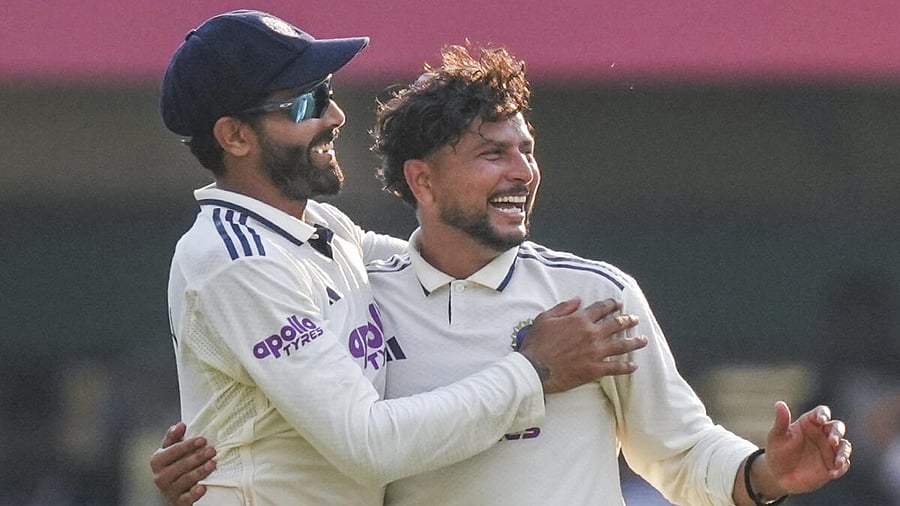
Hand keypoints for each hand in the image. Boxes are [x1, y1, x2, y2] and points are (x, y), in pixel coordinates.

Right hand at [150, 422, 216, 505]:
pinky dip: (195, 493)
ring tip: (212, 464)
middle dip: (197, 457)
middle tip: (212, 451)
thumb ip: (174, 437)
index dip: (188, 445)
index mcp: (158, 460)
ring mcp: (168, 490)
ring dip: (200, 471)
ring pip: (185, 480)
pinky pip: (187, 498)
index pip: (172, 450)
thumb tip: (180, 425)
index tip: (203, 440)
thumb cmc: (177, 464)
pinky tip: (204, 487)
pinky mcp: (178, 501)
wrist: (177, 490)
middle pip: (180, 465)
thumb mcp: (172, 450)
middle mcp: (160, 476)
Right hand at [518, 297, 646, 393]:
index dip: (612, 304)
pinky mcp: (594, 369)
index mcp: (579, 320)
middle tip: (635, 319)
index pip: (601, 308)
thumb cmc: (536, 344)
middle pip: (616, 324)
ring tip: (643, 340)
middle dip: (628, 320)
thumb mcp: (545, 318)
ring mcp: (595, 352)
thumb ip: (563, 308)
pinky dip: (626, 367)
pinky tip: (634, 366)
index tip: (619, 303)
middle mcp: (591, 334)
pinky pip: (615, 368)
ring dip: (634, 342)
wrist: (534, 369)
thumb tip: (577, 300)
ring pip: (621, 345)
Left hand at [747, 402, 851, 500]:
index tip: (822, 420)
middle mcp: (822, 434)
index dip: (823, 414)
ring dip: (844, 452)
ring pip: (844, 445)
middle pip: (837, 427)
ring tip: (838, 461)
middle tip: (832, 441)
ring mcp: (829, 450)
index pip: (821, 412)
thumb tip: (779, 403)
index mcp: (809, 423)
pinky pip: (843, 465)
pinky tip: (832, 473)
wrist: (779, 476)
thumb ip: (781, 421)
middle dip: (837, 432)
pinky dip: (841, 468)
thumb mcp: (777, 437)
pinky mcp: (832, 465)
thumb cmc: (777, 452)